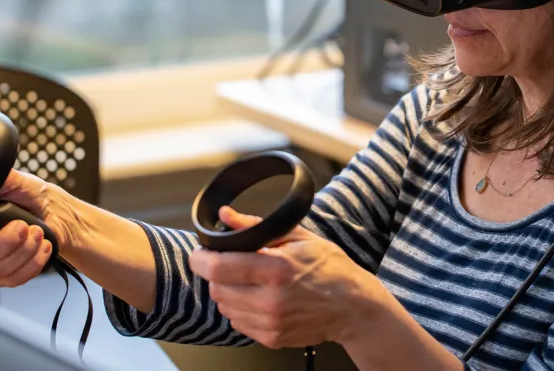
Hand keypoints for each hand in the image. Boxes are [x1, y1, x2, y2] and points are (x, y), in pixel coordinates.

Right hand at [0, 169, 77, 286]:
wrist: (61, 213)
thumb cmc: (34, 195)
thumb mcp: (16, 181)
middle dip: (2, 243)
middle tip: (24, 226)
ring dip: (23, 251)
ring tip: (38, 231)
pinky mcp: (6, 274)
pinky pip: (13, 279)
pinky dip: (33, 263)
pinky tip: (42, 246)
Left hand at [189, 207, 384, 349]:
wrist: (354, 306)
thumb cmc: (330, 267)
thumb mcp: (298, 236)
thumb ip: (256, 225)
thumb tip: (226, 215)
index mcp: (277, 269)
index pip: (219, 268)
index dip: (201, 259)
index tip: (199, 254)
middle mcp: (271, 300)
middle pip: (217, 289)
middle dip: (217, 274)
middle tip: (231, 264)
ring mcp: (271, 323)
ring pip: (225, 307)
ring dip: (229, 292)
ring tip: (250, 281)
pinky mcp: (272, 338)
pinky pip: (238, 323)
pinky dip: (241, 309)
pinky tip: (260, 298)